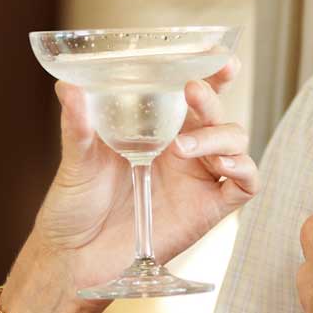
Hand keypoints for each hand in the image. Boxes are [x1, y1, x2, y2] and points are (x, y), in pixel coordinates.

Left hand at [6, 59, 257, 312]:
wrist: (72, 259)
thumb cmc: (74, 208)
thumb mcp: (76, 160)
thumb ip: (78, 125)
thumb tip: (68, 87)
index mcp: (156, 132)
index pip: (191, 95)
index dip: (210, 72)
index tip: (213, 53)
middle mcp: (182, 152)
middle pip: (216, 113)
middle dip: (213, 96)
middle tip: (193, 89)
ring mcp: (197, 179)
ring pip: (235, 143)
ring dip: (218, 136)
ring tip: (183, 146)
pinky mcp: (207, 210)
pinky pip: (244, 185)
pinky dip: (242, 169)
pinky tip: (221, 165)